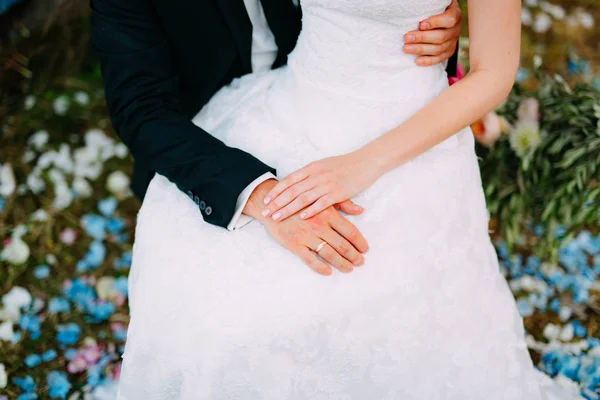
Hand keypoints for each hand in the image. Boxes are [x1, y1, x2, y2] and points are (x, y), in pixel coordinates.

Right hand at [243, 179, 369, 275]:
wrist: (272, 205)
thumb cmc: (299, 202)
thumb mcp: (322, 198)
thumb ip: (343, 204)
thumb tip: (361, 210)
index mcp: (327, 213)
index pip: (350, 231)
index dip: (360, 242)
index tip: (365, 249)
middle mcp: (319, 225)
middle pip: (342, 245)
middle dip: (354, 256)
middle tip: (360, 262)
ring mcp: (306, 236)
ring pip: (329, 254)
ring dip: (342, 264)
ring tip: (349, 269)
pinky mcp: (294, 244)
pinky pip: (310, 260)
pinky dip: (320, 268)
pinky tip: (328, 272)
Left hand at [261, 152, 380, 222]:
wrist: (366, 161)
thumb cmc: (346, 165)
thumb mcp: (325, 166)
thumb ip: (311, 175)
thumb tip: (298, 183)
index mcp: (311, 168)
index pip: (289, 180)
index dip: (276, 191)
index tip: (266, 200)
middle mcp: (316, 175)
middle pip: (292, 191)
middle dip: (276, 203)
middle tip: (265, 212)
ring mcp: (326, 184)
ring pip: (302, 198)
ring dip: (288, 208)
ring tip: (277, 217)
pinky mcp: (338, 192)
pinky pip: (321, 203)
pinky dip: (310, 210)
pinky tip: (301, 217)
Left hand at [403, 0, 461, 66]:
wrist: (440, 21)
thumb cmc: (434, 10)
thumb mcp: (434, 5)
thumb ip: (429, 6)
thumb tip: (417, 6)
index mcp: (455, 14)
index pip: (449, 19)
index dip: (435, 23)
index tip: (420, 25)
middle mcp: (455, 29)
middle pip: (441, 37)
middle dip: (422, 38)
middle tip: (406, 38)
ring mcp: (453, 42)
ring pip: (438, 49)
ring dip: (421, 49)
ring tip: (406, 48)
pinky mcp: (448, 52)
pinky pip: (439, 59)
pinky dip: (428, 61)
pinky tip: (417, 61)